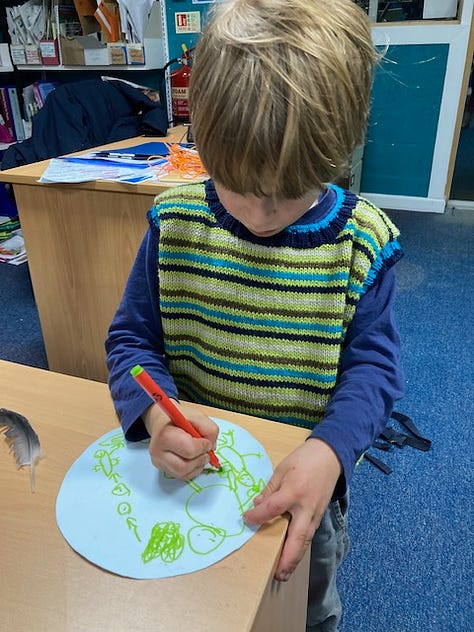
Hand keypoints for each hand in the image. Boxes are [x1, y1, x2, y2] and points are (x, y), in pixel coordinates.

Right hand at [142, 402, 218, 479]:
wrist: (164, 424)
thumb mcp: (198, 416)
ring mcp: (159, 462)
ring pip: (183, 474)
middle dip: (200, 459)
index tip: (207, 441)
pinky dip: (194, 470)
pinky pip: (182, 476)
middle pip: (183, 466)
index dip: (202, 447)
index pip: (187, 449)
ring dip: (198, 466)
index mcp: (165, 435)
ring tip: (201, 454)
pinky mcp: (163, 469)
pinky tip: (195, 459)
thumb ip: (209, 429)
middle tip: (206, 451)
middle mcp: (158, 451)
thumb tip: (212, 447)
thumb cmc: (180, 419)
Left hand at [243, 438, 341, 581]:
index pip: (271, 509)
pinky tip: (293, 555)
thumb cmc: (304, 459)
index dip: (257, 517)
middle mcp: (306, 507)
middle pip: (297, 538)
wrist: (330, 455)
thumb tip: (257, 505)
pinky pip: (309, 535)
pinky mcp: (319, 515)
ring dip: (295, 559)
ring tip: (284, 573)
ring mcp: (315, 513)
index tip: (246, 520)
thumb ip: (270, 489)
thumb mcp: (282, 469)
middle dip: (288, 558)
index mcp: (294, 492)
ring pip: (305, 541)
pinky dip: (301, 547)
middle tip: (277, 574)